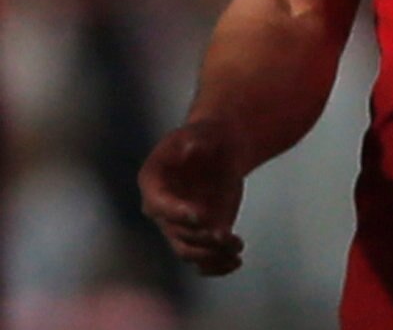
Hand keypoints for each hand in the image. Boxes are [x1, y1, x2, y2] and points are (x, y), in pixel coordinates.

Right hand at [140, 119, 246, 275]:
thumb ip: (195, 140)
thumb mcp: (201, 131)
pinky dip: (216, 265)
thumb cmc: (207, 136)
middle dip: (199, 237)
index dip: (177, 213)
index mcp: (153, 183)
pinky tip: (235, 263)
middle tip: (224, 235)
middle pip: (176, 233)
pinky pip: (202, 258)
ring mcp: (180, 225)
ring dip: (211, 255)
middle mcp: (162, 210)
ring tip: (236, 249)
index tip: (200, 216)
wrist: (220, 148)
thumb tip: (192, 148)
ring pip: (189, 250)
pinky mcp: (200, 234)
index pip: (159, 205)